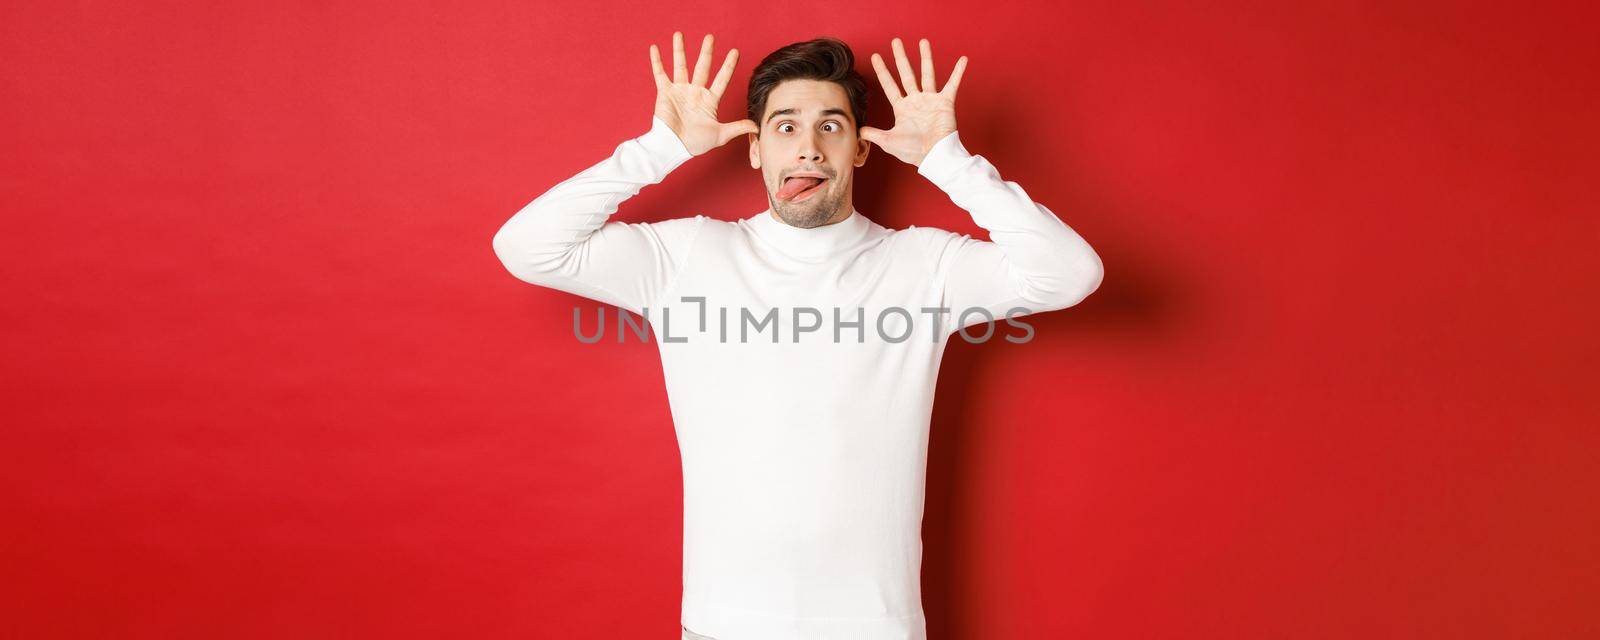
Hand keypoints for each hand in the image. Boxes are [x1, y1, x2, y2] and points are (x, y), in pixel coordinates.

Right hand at [649, 32, 758, 155]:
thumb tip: (757, 126)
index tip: (735, 51)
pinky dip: (657, 61)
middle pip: (702, 67)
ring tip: (679, 34)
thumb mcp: (721, 134)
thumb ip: (738, 127)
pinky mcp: (666, 93)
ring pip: (681, 66)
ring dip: (679, 50)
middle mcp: (695, 92)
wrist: (674, 147)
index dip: (728, 65)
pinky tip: (655, 48)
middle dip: (707, 52)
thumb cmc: (696, 143)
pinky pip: (660, 74)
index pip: (722, 78)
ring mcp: (680, 91)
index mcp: (709, 100)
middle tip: (710, 37)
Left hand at [860, 38, 967, 166]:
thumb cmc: (913, 151)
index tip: (875, 57)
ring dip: (926, 57)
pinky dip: (958, 72)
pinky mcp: (945, 103)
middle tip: (895, 41)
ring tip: (923, 41)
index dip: (882, 71)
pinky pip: (952, 84)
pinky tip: (962, 60)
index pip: (889, 85)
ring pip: (927, 74)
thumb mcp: (888, 141)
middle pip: (906, 74)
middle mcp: (916, 100)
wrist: (934, 157)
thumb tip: (859, 131)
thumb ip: (874, 134)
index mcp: (902, 108)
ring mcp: (931, 100)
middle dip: (900, 58)